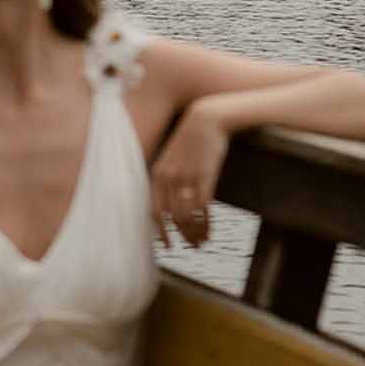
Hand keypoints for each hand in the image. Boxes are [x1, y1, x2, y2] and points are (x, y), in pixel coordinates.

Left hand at [149, 100, 228, 247]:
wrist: (206, 119)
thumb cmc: (189, 140)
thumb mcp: (170, 158)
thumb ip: (166, 179)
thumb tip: (168, 206)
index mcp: (157, 174)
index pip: (154, 211)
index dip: (160, 232)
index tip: (167, 246)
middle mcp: (169, 177)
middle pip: (173, 217)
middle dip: (182, 236)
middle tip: (192, 247)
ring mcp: (187, 176)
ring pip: (188, 215)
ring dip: (195, 233)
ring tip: (202, 242)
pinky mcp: (205, 175)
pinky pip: (204, 208)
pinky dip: (206, 224)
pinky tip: (210, 232)